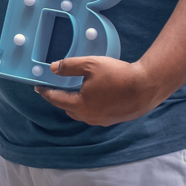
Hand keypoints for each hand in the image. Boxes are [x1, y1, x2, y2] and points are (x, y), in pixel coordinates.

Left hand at [35, 57, 163, 125]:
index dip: (46, 92)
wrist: (147, 86)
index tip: (38, 87)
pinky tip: (96, 96)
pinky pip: (96, 113)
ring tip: (76, 91)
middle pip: (68, 108)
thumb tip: (53, 68)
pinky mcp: (114, 119)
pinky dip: (91, 105)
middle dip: (61, 99)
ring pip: (83, 113)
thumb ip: (69, 66)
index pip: (56, 99)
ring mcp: (103, 120)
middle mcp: (90, 117)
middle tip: (57, 88)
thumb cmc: (118, 75)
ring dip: (76, 103)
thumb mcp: (90, 64)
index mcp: (80, 105)